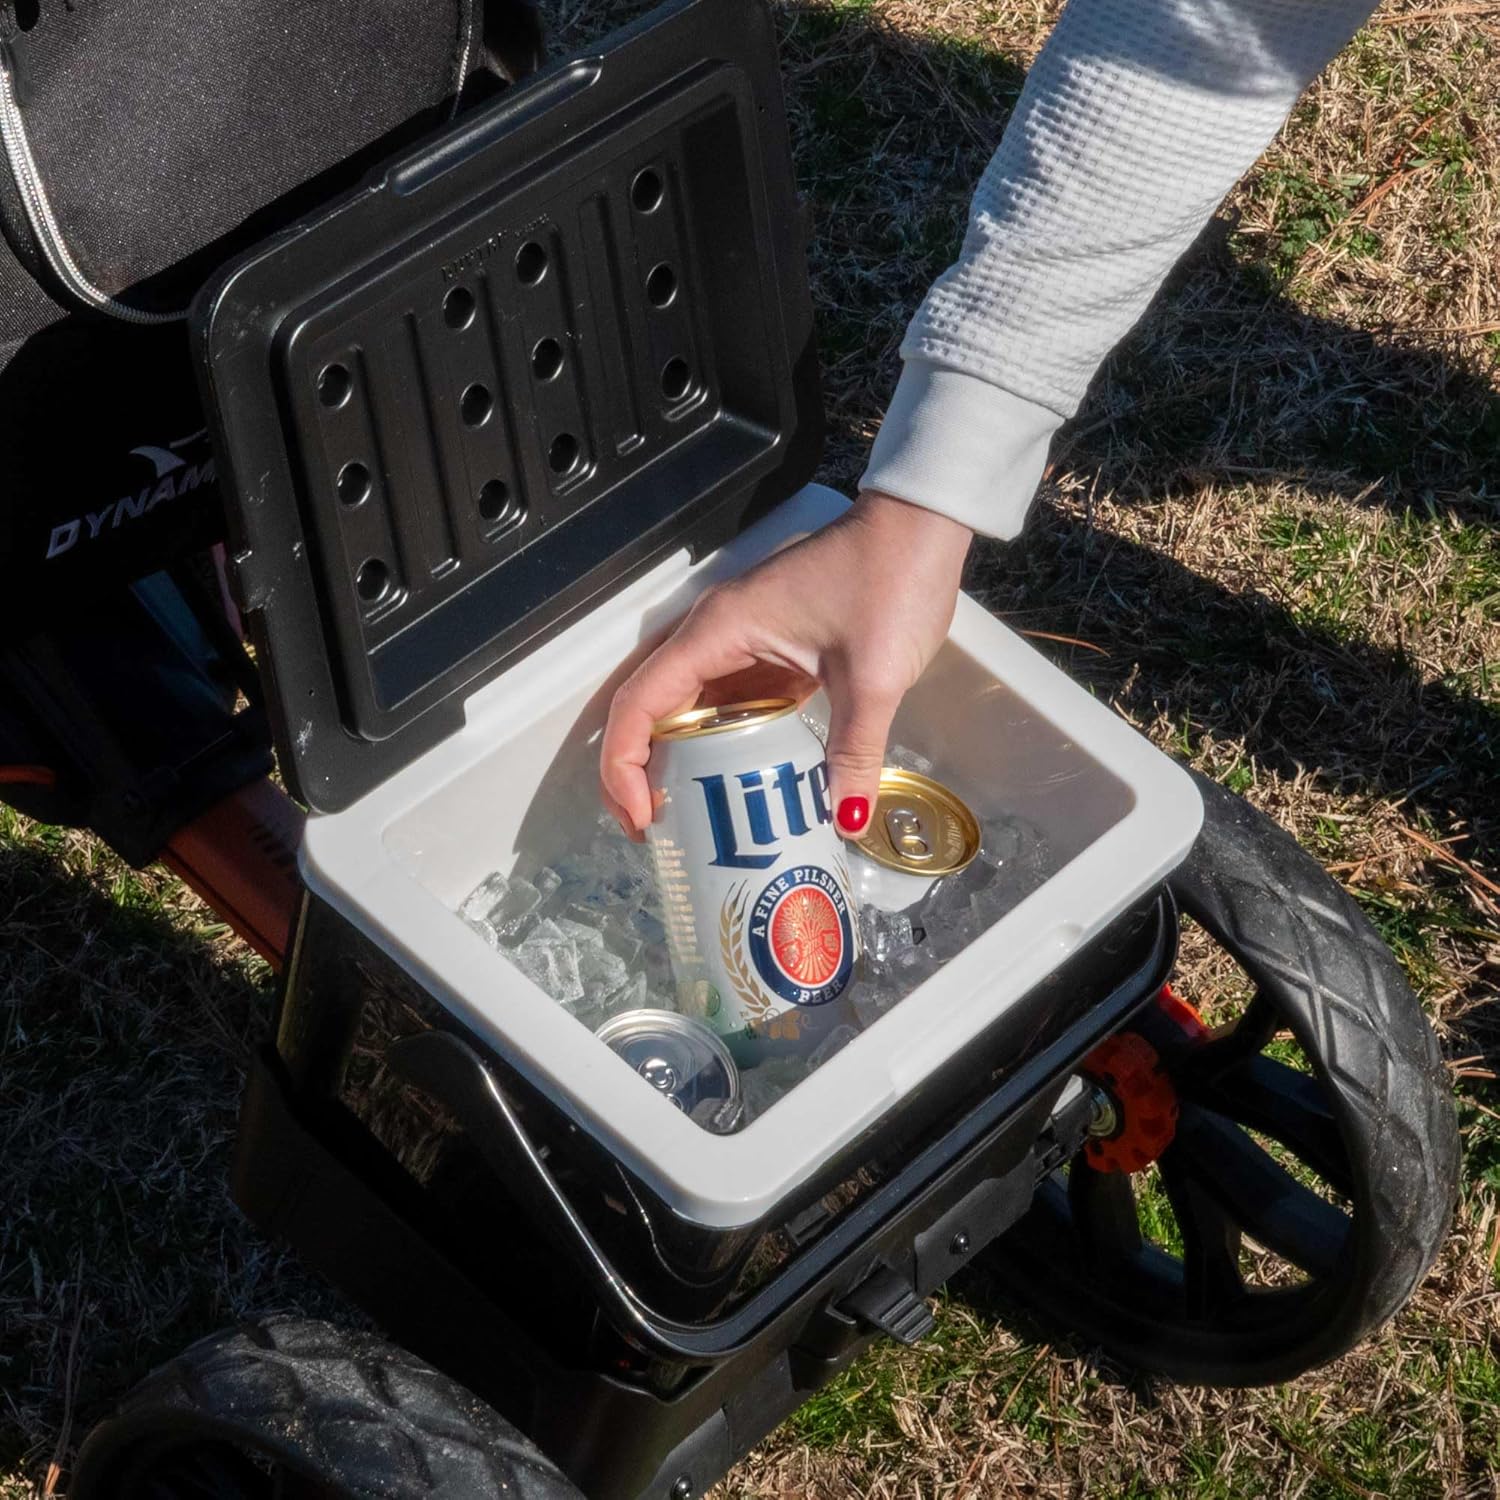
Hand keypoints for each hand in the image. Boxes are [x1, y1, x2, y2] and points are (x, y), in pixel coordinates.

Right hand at [600, 491, 972, 838]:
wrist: (919, 528)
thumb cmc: (889, 583)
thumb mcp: (873, 677)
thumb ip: (853, 750)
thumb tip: (844, 818)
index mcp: (718, 633)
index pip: (639, 704)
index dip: (624, 767)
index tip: (645, 820)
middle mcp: (714, 636)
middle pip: (651, 710)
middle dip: (639, 775)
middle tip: (657, 835)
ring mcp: (739, 643)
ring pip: (686, 711)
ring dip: (675, 764)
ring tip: (687, 823)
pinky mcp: (767, 652)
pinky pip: (728, 706)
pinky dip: (720, 748)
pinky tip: (737, 787)